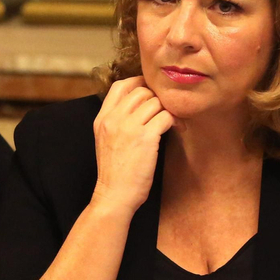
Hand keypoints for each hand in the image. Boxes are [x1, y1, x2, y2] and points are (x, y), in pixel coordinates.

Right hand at [90, 77, 173, 215]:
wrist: (114, 195)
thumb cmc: (114, 171)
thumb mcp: (106, 140)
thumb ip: (116, 120)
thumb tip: (140, 104)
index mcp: (102, 118)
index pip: (120, 85)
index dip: (139, 84)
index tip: (151, 95)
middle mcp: (113, 119)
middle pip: (142, 91)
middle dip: (157, 99)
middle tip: (165, 111)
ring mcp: (128, 127)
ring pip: (156, 102)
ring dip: (168, 110)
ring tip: (172, 122)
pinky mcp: (145, 138)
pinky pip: (166, 116)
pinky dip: (175, 121)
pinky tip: (178, 129)